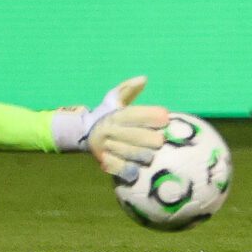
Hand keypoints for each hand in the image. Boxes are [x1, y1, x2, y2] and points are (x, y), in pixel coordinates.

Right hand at [54, 75, 171, 177]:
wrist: (85, 133)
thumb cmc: (111, 115)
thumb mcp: (116, 98)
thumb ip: (129, 88)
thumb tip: (144, 79)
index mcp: (114, 114)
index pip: (132, 114)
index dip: (149, 115)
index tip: (165, 117)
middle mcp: (108, 130)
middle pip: (127, 134)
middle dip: (145, 138)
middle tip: (161, 141)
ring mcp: (104, 147)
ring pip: (122, 151)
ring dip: (137, 154)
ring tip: (153, 157)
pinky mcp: (103, 162)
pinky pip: (114, 166)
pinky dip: (125, 170)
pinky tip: (136, 172)